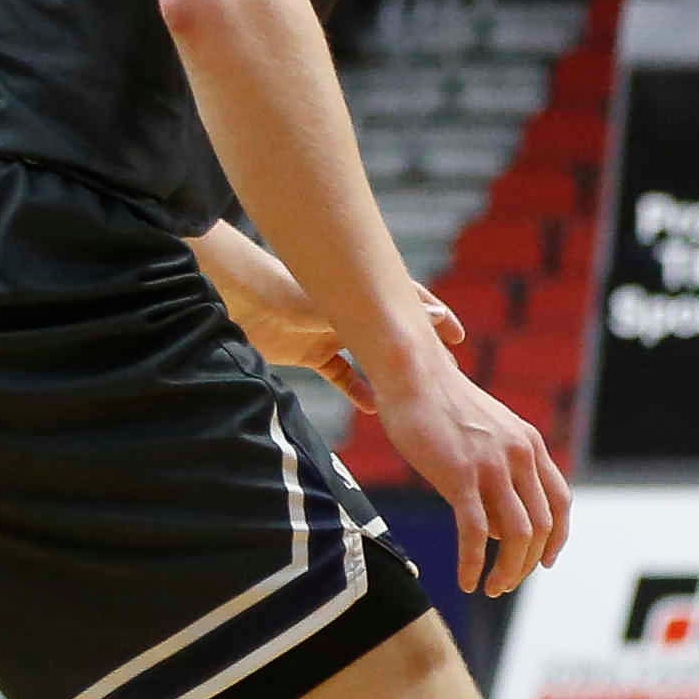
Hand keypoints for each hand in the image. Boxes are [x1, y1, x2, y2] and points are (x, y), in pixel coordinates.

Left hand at [200, 229, 463, 412]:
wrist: (241, 299)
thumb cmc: (290, 291)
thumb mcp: (342, 304)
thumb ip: (382, 314)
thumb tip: (436, 313)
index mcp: (363, 293)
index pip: (410, 303)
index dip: (436, 318)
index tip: (457, 337)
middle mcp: (354, 312)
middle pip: (393, 334)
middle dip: (418, 352)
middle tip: (444, 372)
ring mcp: (334, 333)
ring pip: (370, 359)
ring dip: (389, 376)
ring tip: (412, 396)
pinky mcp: (312, 354)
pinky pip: (342, 376)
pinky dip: (357, 391)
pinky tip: (371, 408)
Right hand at [381, 361, 572, 596]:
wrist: (415, 375)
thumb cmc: (444, 408)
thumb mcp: (487, 437)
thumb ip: (502, 475)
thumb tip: (504, 529)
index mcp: (531, 445)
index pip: (561, 502)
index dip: (557, 538)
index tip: (544, 563)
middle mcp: (520, 455)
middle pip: (541, 526)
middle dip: (526, 563)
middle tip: (505, 584)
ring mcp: (493, 465)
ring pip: (517, 534)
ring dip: (507, 570)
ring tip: (490, 588)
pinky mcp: (460, 476)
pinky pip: (476, 533)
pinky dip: (474, 563)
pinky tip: (465, 582)